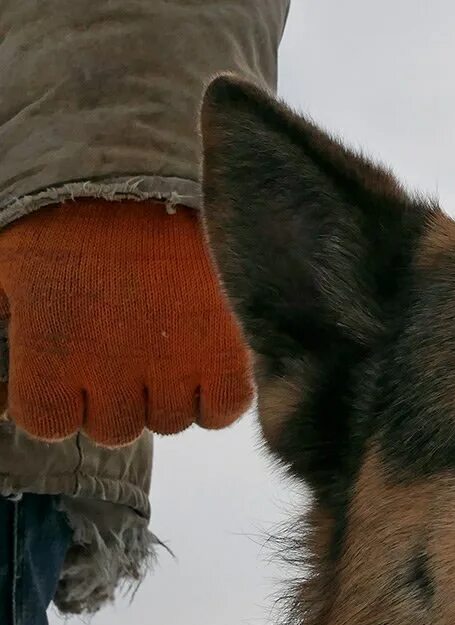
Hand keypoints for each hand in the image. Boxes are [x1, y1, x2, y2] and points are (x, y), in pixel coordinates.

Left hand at [0, 199, 252, 445]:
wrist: (158, 166)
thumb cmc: (71, 208)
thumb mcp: (12, 260)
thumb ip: (4, 320)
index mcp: (51, 349)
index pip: (47, 422)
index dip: (56, 399)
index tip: (65, 372)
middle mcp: (113, 370)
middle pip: (114, 428)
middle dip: (114, 397)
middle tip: (121, 351)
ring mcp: (178, 364)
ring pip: (170, 421)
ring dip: (166, 396)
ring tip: (166, 349)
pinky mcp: (232, 354)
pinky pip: (222, 411)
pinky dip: (214, 398)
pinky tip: (204, 363)